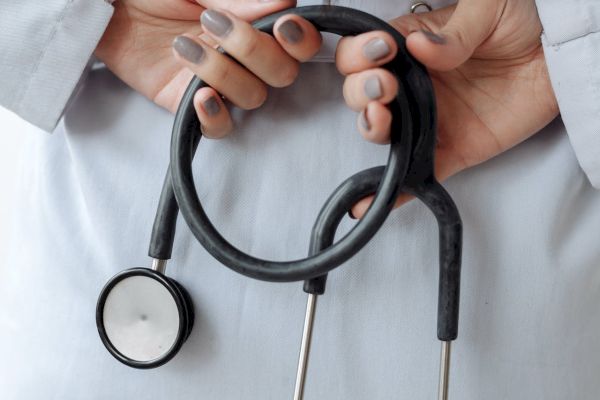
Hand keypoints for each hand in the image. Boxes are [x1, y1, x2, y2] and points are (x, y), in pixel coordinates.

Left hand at [95, 0, 321, 136]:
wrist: (106, 5)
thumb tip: (285, 0)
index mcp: (252, 23)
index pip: (298, 43)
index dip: (301, 39)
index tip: (283, 25)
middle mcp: (243, 56)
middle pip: (282, 74)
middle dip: (255, 50)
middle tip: (214, 22)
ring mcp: (219, 82)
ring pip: (253, 97)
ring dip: (224, 72)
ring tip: (183, 45)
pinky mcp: (190, 104)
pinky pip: (219, 128)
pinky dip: (216, 115)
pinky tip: (199, 94)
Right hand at [341, 0, 559, 216]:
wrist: (559, 55)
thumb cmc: (521, 21)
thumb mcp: (488, 8)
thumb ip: (455, 31)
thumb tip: (419, 47)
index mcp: (408, 48)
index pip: (363, 53)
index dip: (359, 54)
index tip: (381, 52)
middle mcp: (410, 86)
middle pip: (364, 95)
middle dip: (362, 92)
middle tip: (384, 88)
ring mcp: (427, 120)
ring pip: (382, 133)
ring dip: (370, 128)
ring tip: (380, 119)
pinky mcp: (450, 149)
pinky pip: (418, 173)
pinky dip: (393, 191)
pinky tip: (370, 201)